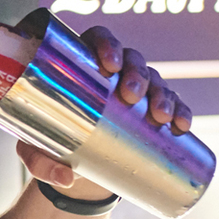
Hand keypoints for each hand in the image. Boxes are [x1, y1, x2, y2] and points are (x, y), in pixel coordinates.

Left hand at [17, 26, 192, 199]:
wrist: (76, 167)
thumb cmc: (49, 146)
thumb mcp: (36, 154)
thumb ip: (41, 164)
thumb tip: (65, 179)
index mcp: (82, 66)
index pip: (98, 39)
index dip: (107, 45)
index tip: (109, 66)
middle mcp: (113, 73)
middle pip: (132, 59)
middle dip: (137, 74)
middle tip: (131, 96)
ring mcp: (136, 91)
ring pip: (156, 81)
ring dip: (162, 94)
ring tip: (160, 116)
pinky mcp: (152, 113)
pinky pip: (174, 105)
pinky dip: (181, 112)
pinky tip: (181, 126)